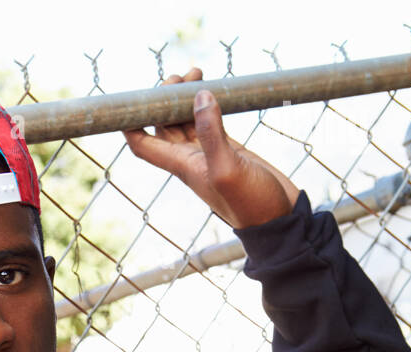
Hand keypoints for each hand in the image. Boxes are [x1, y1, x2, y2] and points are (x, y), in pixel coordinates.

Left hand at [122, 66, 300, 229]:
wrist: (279, 219)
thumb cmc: (252, 204)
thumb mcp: (228, 169)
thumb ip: (212, 133)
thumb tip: (199, 96)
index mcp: (182, 166)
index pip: (143, 145)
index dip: (130, 123)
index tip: (133, 98)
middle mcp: (190, 160)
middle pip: (163, 126)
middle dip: (164, 99)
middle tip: (181, 76)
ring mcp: (209, 154)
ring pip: (185, 120)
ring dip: (185, 97)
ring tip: (197, 72)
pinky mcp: (229, 149)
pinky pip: (209, 121)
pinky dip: (207, 103)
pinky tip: (214, 88)